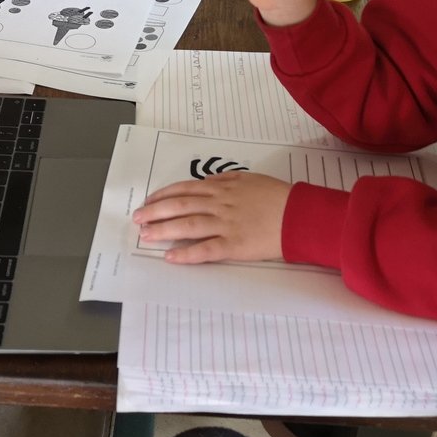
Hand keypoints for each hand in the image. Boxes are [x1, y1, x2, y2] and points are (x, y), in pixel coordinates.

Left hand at [132, 171, 290, 263]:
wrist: (299, 215)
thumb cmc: (278, 196)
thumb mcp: (250, 179)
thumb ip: (225, 180)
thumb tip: (205, 183)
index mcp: (223, 188)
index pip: (185, 190)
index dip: (164, 195)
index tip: (149, 201)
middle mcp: (219, 205)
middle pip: (180, 207)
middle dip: (155, 212)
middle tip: (137, 218)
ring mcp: (225, 225)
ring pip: (187, 226)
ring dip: (164, 230)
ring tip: (146, 235)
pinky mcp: (234, 245)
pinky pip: (205, 250)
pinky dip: (186, 254)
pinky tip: (170, 257)